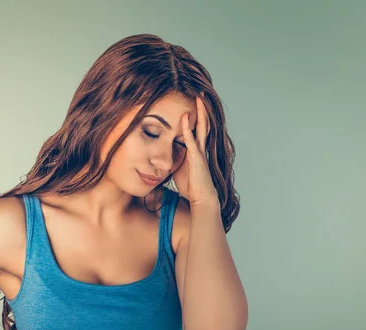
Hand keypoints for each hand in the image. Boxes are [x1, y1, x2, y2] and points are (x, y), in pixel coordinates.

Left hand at [172, 92, 218, 206]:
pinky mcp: (196, 159)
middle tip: (199, 95)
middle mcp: (200, 149)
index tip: (193, 104)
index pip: (196, 129)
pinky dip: (187, 130)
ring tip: (198, 99)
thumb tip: (163, 156)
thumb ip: (174, 159)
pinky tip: (184, 119)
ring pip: (201, 128)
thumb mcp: (179, 169)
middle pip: (202, 124)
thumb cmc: (191, 186)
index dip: (196, 117)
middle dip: (201, 110)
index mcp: (196, 151)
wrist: (201, 198)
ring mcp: (199, 153)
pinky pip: (192, 142)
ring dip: (199, 114)